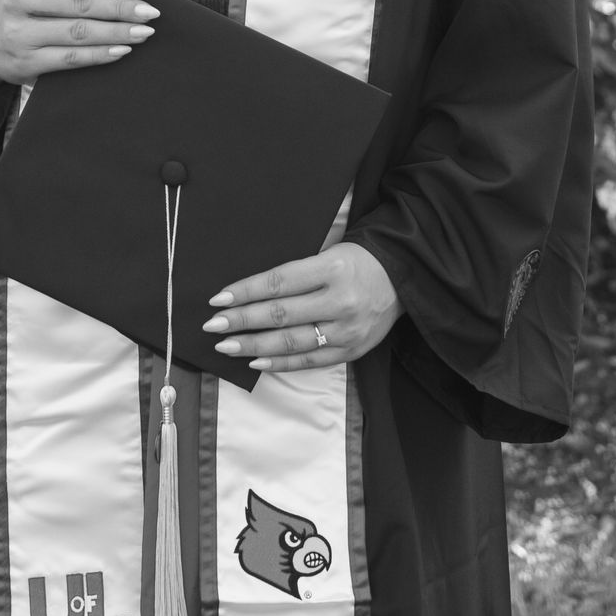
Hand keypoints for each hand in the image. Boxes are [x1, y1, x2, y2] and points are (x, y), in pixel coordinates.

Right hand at [0, 0, 155, 103]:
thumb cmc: (26, 3)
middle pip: (81, 3)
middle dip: (121, 8)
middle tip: (150, 13)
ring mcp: (19, 33)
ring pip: (78, 33)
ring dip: (117, 33)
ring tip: (143, 32)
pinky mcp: (25, 62)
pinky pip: (70, 58)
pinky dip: (100, 55)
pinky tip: (122, 50)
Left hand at [204, 242, 401, 374]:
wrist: (402, 278)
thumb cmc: (356, 262)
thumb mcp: (328, 253)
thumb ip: (294, 274)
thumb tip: (248, 294)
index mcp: (332, 268)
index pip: (278, 282)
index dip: (245, 292)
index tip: (219, 300)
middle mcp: (340, 300)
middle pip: (281, 314)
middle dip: (242, 321)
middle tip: (213, 325)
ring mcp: (347, 330)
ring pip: (292, 342)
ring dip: (254, 345)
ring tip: (227, 345)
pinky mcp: (352, 351)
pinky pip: (310, 361)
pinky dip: (280, 362)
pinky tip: (256, 360)